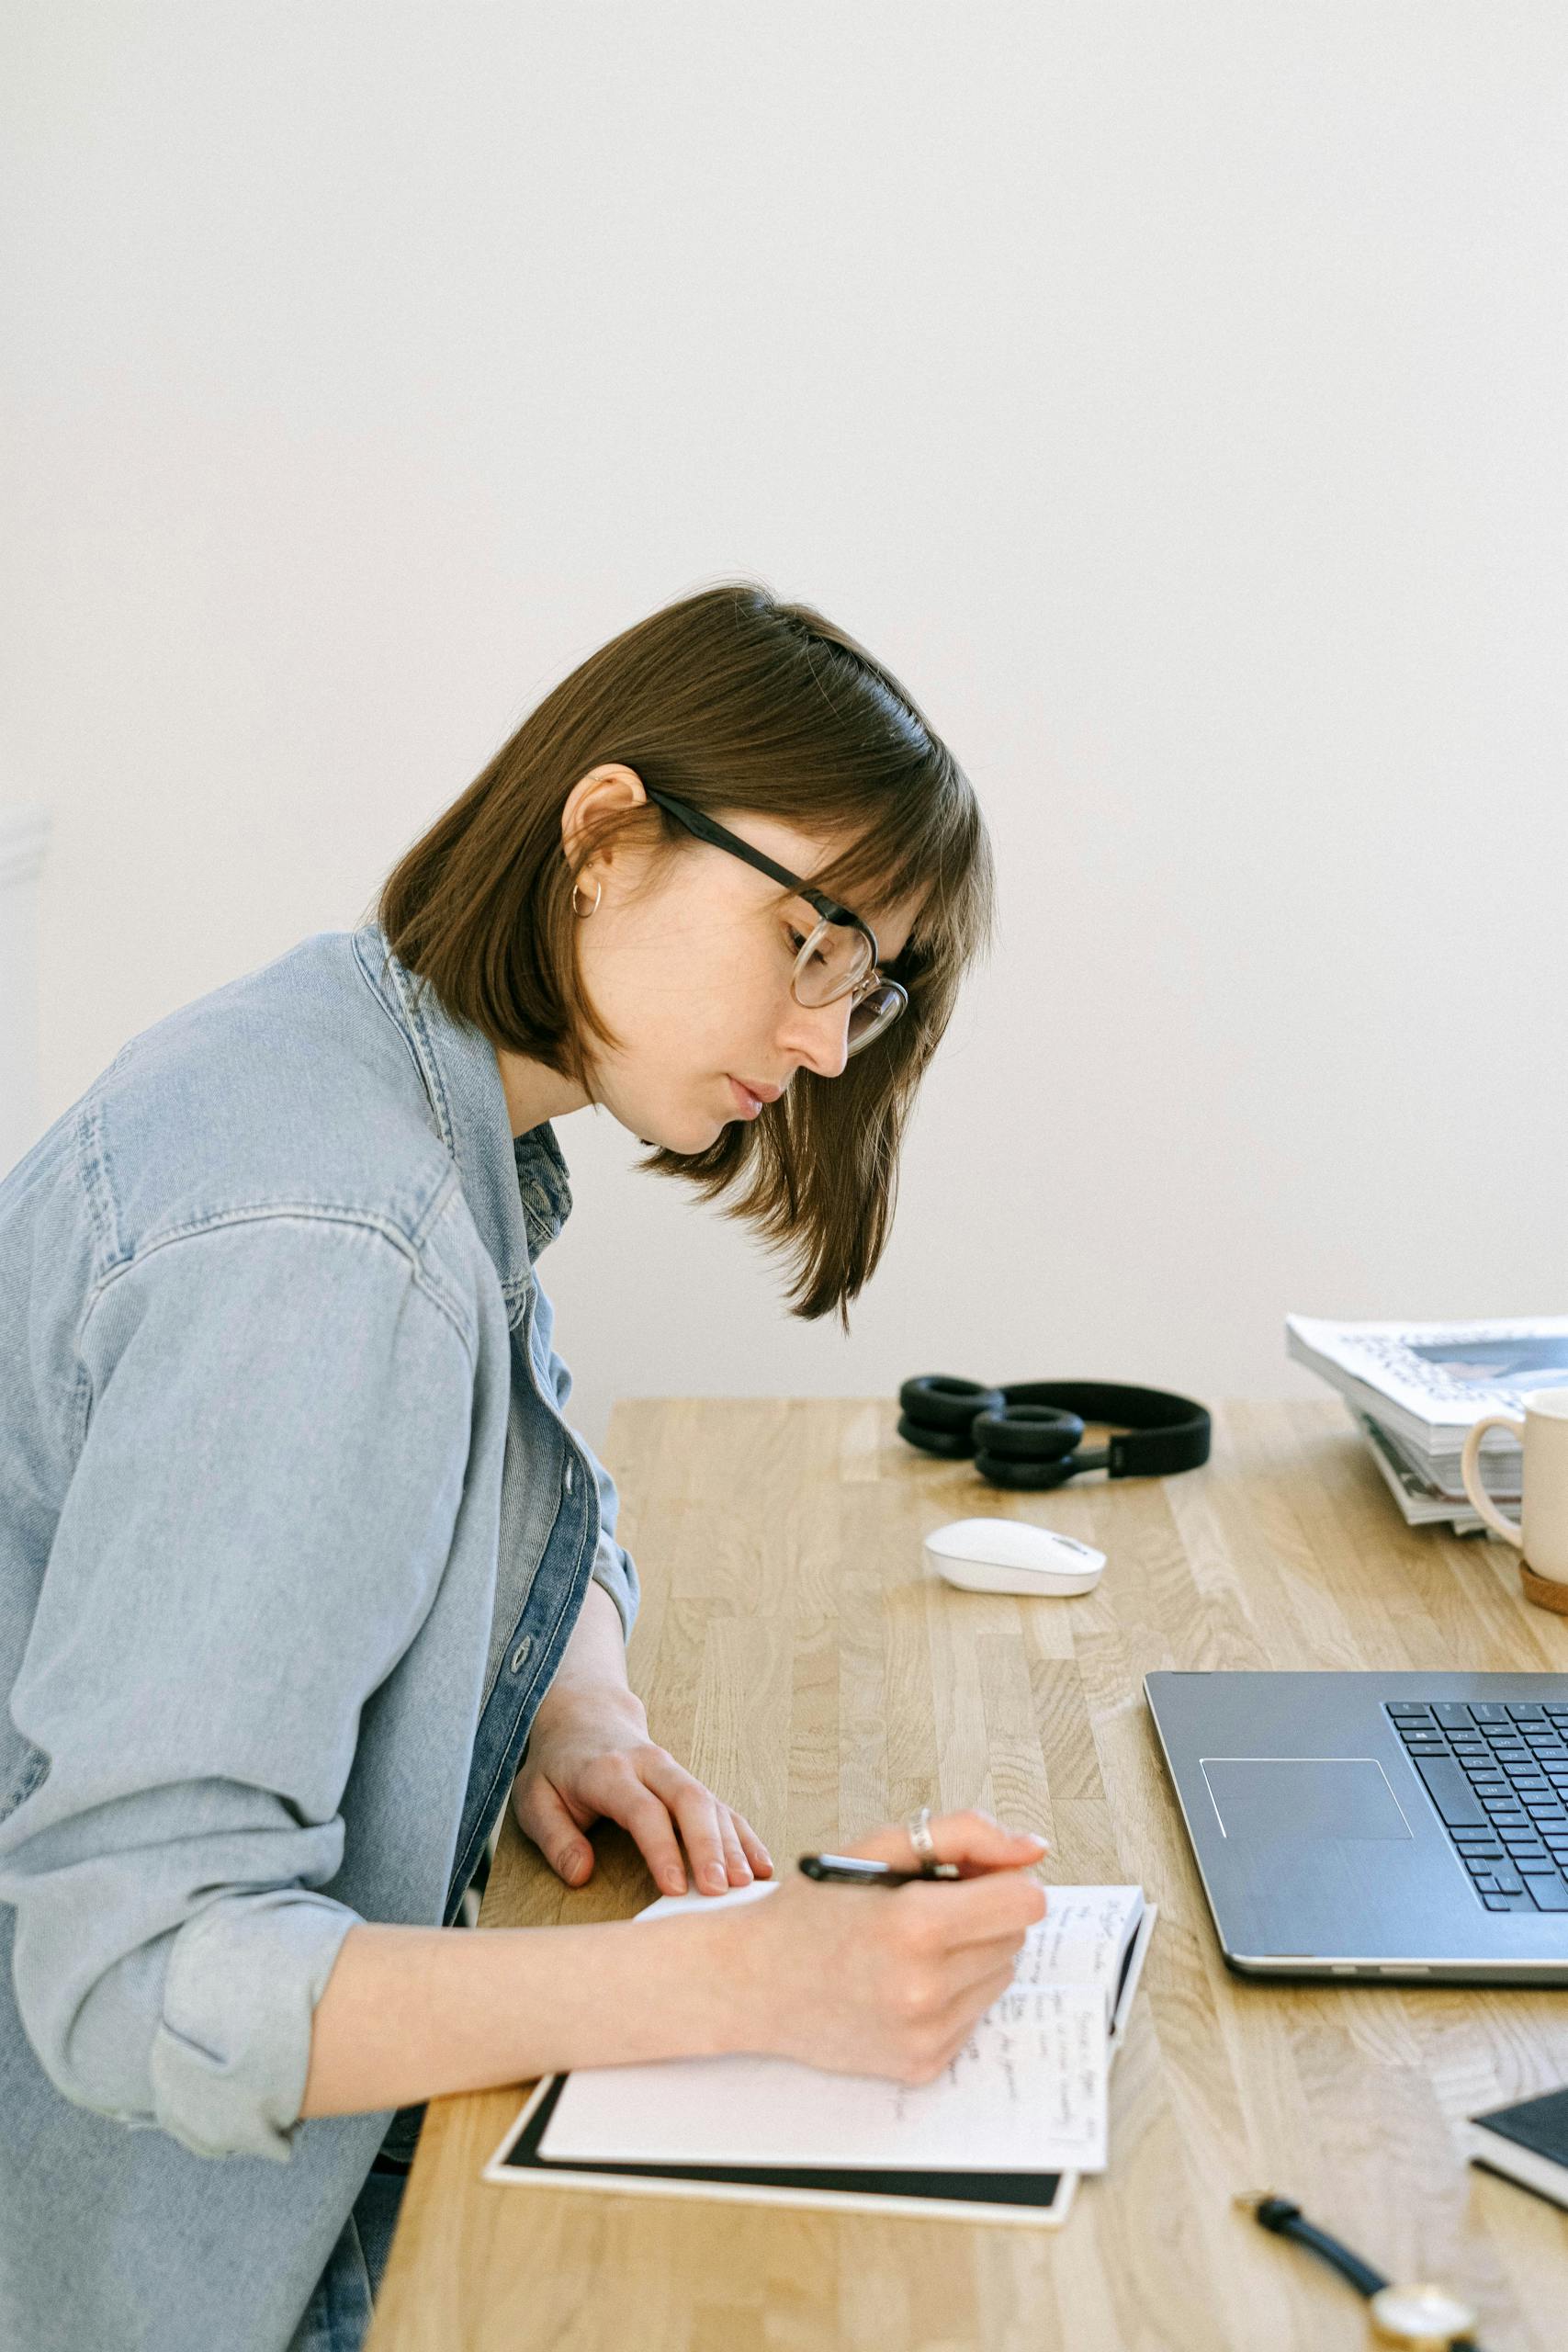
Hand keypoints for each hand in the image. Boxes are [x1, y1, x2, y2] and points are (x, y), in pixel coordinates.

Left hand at [512, 1682, 772, 1897]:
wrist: (585, 1718)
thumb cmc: (557, 1767)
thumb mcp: (533, 1798)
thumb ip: (555, 1838)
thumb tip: (580, 1874)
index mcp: (608, 1772)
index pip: (643, 1809)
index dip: (660, 1847)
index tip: (674, 1886)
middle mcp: (649, 1766)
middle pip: (689, 1800)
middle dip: (709, 1846)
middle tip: (720, 1891)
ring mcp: (674, 1772)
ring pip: (711, 1803)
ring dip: (732, 1844)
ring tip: (745, 1885)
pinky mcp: (688, 1783)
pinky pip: (723, 1808)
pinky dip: (745, 1836)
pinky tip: (761, 1866)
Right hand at [716, 1808, 1047, 2082]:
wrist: (752, 1983)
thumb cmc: (811, 1910)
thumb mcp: (878, 1848)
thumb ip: (964, 1835)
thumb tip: (1033, 1848)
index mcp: (916, 1925)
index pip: (1026, 1902)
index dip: (1005, 1881)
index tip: (975, 1878)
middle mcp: (925, 1988)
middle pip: (1015, 1938)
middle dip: (983, 1915)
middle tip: (929, 1908)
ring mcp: (925, 2034)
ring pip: (1000, 1977)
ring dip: (970, 1956)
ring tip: (910, 1947)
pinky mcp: (923, 2065)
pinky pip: (974, 2016)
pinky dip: (951, 1995)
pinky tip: (901, 1983)